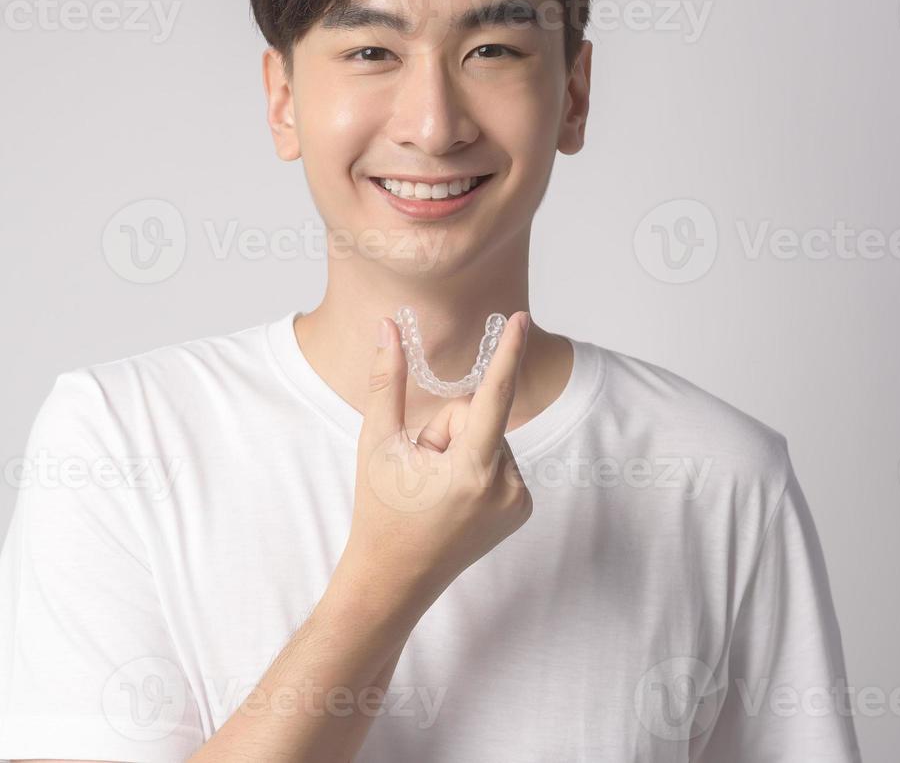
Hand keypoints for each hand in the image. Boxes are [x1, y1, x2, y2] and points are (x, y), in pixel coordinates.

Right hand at [337, 311, 533, 614]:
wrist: (393, 580)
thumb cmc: (379, 511)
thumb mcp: (377, 444)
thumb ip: (386, 381)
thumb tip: (388, 327)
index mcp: (470, 471)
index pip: (493, 396)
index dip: (506, 353)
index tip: (521, 319)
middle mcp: (505, 486)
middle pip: (479, 415)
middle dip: (447, 430)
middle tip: (420, 470)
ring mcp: (518, 501)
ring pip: (490, 437)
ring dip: (460, 451)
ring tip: (435, 488)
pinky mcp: (522, 508)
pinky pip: (500, 460)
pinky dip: (477, 467)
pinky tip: (454, 497)